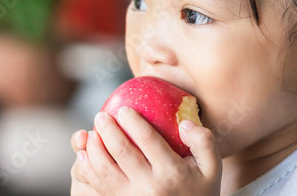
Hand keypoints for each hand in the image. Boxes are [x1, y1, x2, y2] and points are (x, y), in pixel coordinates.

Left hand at [70, 107, 221, 194]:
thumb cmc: (201, 191)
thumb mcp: (213, 167)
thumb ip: (203, 141)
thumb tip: (184, 123)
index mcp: (172, 173)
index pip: (147, 139)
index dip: (133, 121)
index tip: (124, 109)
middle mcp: (150, 186)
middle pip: (121, 152)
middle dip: (107, 129)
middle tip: (100, 115)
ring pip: (105, 169)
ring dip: (93, 148)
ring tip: (91, 133)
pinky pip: (99, 186)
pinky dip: (88, 169)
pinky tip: (84, 156)